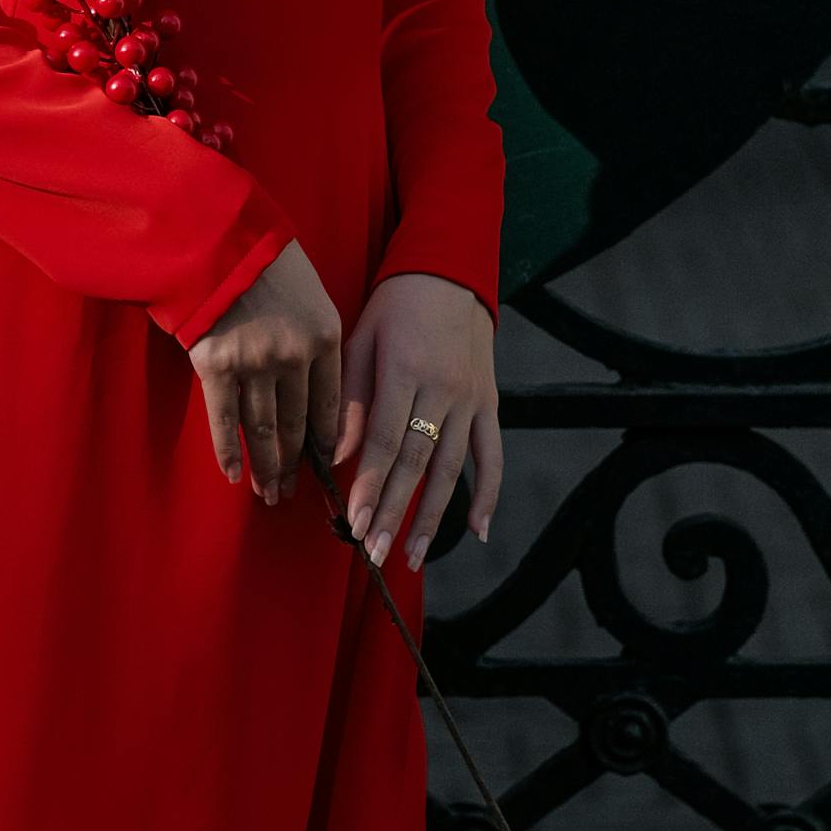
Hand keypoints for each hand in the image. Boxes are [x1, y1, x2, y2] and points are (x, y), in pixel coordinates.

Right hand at [187, 238, 340, 504]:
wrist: (214, 231)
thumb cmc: (260, 254)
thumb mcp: (307, 289)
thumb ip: (312, 334)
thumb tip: (309, 381)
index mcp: (325, 335)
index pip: (330, 404)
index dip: (324, 440)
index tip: (321, 464)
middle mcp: (294, 355)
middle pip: (296, 423)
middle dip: (293, 463)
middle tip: (290, 493)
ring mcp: (255, 362)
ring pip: (263, 428)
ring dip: (266, 466)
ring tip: (268, 493)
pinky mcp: (215, 363)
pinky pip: (223, 419)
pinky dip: (228, 451)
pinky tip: (234, 475)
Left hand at [337, 270, 501, 567]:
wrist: (449, 273)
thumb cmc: (394, 306)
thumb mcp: (361, 340)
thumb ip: (351, 398)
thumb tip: (338, 456)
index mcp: (405, 371)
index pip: (385, 440)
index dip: (371, 485)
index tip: (356, 523)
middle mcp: (443, 390)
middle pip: (417, 461)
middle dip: (394, 511)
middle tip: (374, 553)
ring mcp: (472, 400)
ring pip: (453, 468)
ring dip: (433, 516)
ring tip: (413, 556)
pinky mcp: (490, 404)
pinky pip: (492, 455)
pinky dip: (488, 495)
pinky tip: (477, 532)